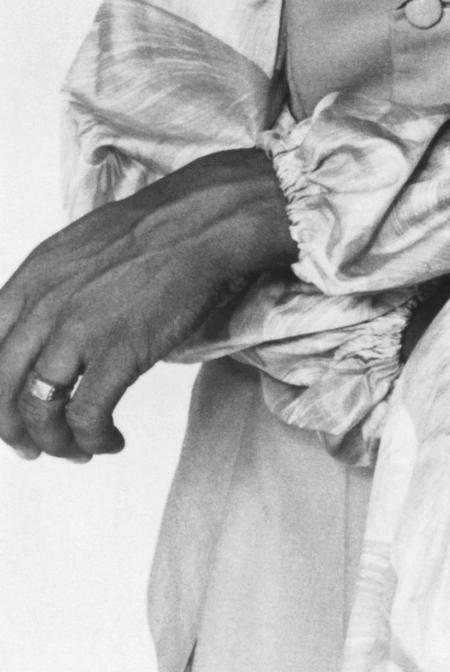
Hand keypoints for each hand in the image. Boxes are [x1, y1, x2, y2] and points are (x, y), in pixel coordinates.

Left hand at [0, 148, 297, 461]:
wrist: (208, 221)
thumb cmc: (160, 230)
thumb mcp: (80, 249)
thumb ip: (52, 288)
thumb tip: (49, 327)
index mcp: (30, 280)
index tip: (9, 412)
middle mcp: (42, 306)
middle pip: (2, 388)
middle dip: (16, 429)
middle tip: (33, 447)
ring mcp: (79, 329)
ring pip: (39, 409)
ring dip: (55, 441)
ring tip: (79, 449)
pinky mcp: (119, 350)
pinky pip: (87, 414)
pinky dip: (93, 438)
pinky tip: (110, 441)